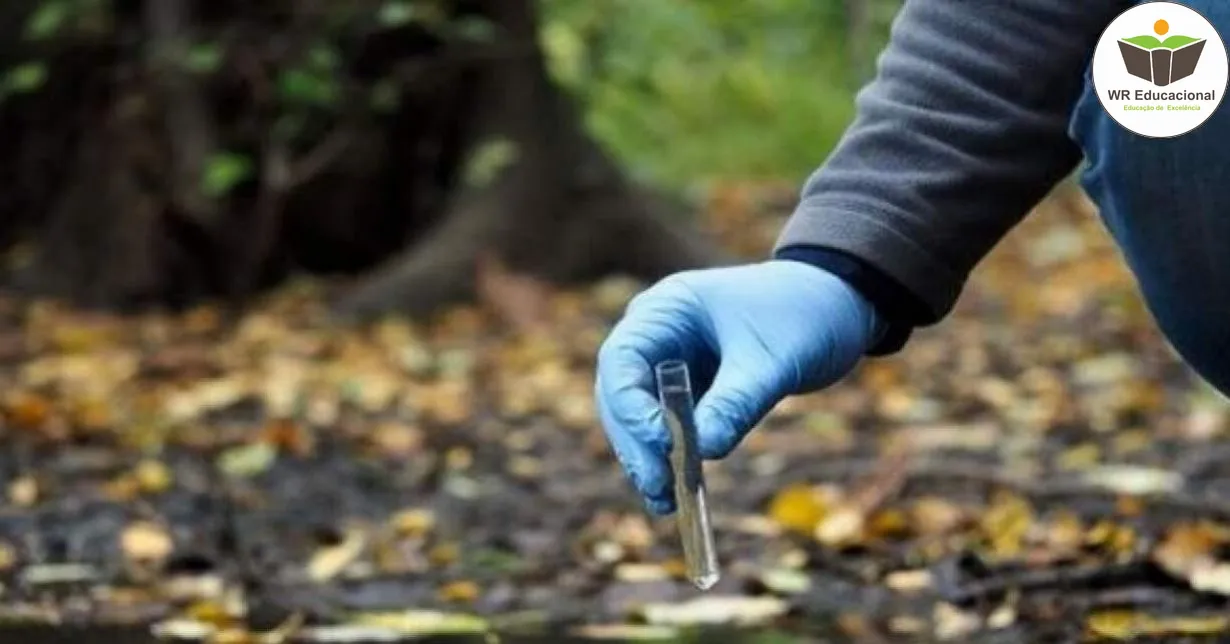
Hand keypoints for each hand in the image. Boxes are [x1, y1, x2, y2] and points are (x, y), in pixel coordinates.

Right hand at [594, 260, 882, 513]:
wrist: (837, 306)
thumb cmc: (803, 315)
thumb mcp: (773, 360)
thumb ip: (736, 402)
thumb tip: (701, 453)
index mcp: (666, 310)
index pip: (621, 359)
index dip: (631, 404)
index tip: (661, 442)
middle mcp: (657, 336)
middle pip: (621, 394)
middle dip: (636, 442)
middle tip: (658, 486)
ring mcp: (669, 364)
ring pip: (638, 418)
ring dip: (647, 458)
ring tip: (665, 502)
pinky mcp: (689, 392)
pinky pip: (666, 429)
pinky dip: (669, 459)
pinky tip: (676, 496)